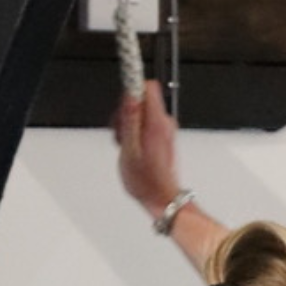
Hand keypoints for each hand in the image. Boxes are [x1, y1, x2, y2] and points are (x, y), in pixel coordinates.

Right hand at [112, 78, 179, 217]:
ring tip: (125, 145)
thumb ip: (130, 119)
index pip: (148, 86)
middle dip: (126, 112)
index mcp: (157, 123)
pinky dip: (135, 133)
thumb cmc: (147, 181)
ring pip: (142, 112)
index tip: (122, 100)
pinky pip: (146, 124)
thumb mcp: (130, 150)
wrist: (162, 198)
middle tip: (120, 133)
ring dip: (129, 124)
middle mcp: (165, 123)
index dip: (132, 89)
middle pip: (142, 99)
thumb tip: (131, 95)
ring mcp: (165, 130)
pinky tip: (132, 149)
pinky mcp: (163, 137)